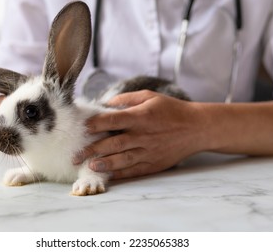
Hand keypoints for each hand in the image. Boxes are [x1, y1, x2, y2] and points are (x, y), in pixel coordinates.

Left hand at [74, 90, 206, 179]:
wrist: (196, 128)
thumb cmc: (171, 110)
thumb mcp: (150, 96)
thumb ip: (126, 99)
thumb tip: (106, 104)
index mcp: (141, 116)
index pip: (112, 121)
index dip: (95, 124)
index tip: (82, 128)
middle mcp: (143, 135)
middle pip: (113, 143)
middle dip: (92, 149)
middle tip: (76, 155)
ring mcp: (149, 151)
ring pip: (122, 159)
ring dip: (104, 163)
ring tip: (89, 166)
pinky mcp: (155, 164)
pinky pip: (135, 170)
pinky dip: (121, 173)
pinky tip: (108, 174)